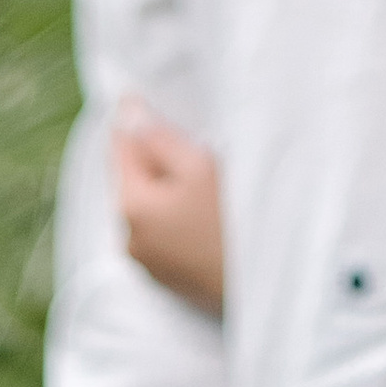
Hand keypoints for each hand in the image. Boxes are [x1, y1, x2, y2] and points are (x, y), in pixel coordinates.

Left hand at [113, 105, 225, 316]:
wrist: (265, 288)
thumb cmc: (233, 222)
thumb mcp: (199, 167)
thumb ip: (159, 138)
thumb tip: (128, 113)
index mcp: (130, 207)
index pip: (120, 146)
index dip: (134, 119)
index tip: (148, 98)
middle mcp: (129, 238)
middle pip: (132, 178)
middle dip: (152, 155)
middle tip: (187, 139)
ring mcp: (147, 263)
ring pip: (147, 206)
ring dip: (164, 186)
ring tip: (200, 174)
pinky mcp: (167, 278)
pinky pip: (160, 231)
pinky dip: (172, 214)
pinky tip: (203, 210)